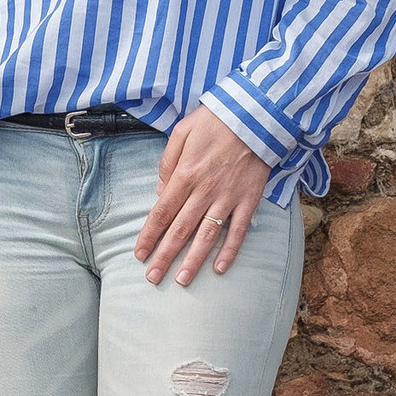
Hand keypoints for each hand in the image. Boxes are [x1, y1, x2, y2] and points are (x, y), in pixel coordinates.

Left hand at [134, 106, 271, 287]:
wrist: (256, 114)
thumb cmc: (215, 121)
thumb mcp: (182, 132)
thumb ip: (167, 162)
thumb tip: (160, 191)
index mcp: (185, 175)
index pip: (161, 213)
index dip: (148, 236)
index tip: (139, 255)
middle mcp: (204, 191)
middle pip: (180, 230)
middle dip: (164, 256)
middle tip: (153, 278)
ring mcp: (228, 198)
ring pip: (207, 236)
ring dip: (193, 260)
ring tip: (182, 280)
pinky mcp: (249, 200)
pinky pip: (238, 230)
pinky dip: (230, 251)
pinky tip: (220, 269)